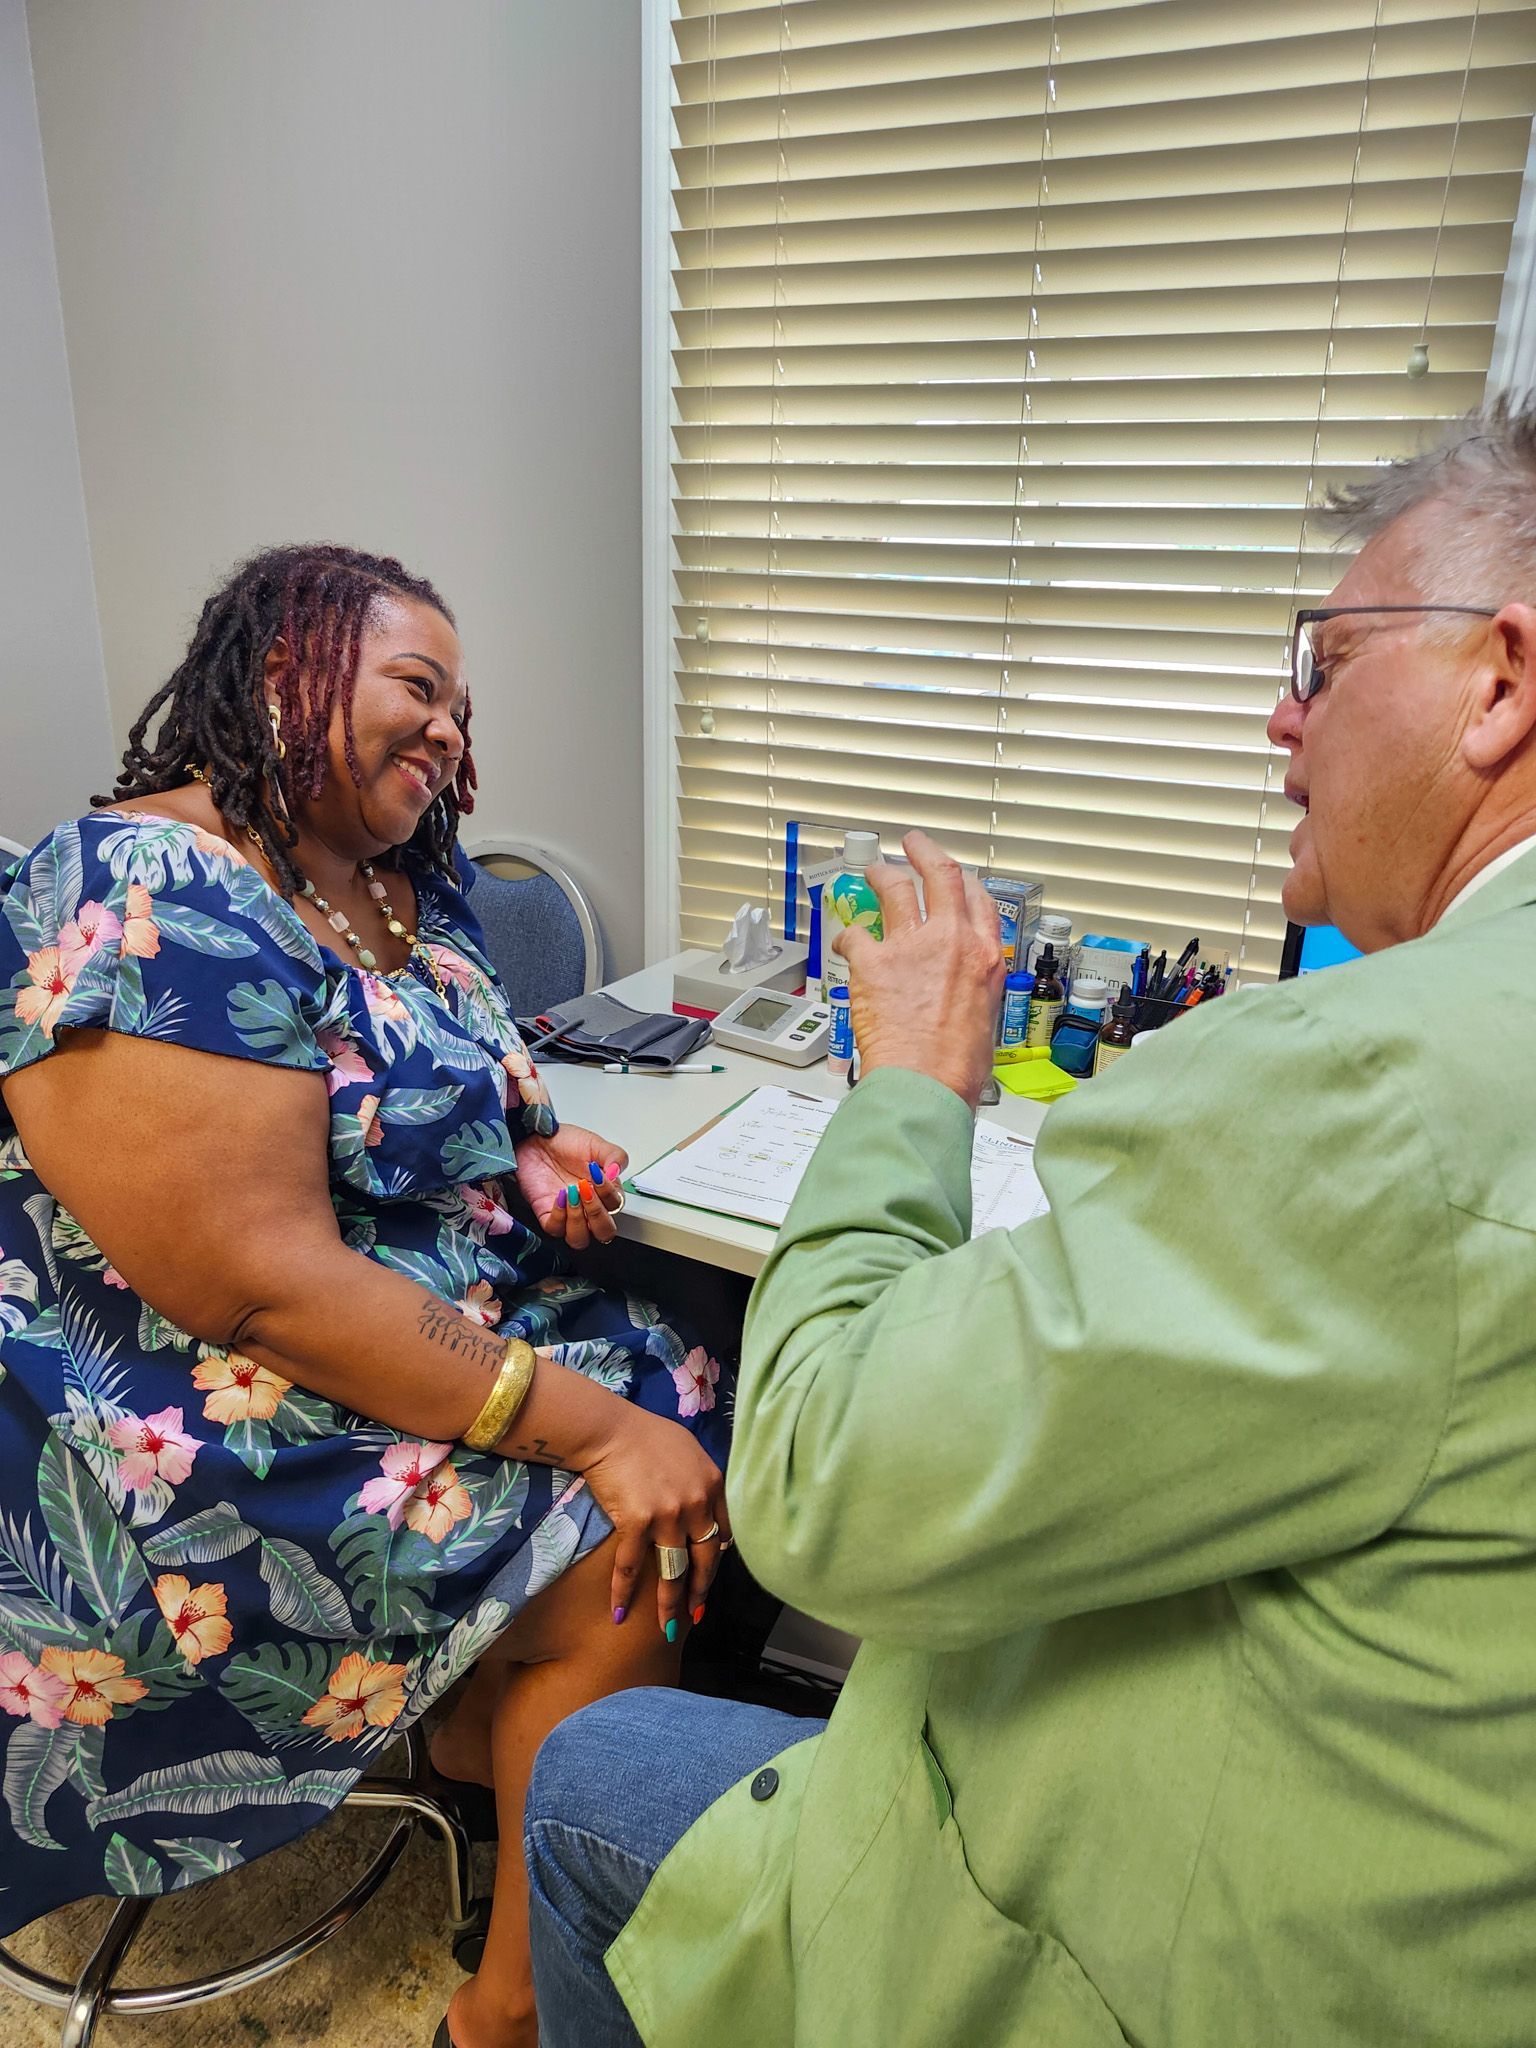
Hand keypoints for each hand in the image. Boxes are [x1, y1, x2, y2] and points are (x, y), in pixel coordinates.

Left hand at [514, 1123, 628, 1248]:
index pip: (616, 1207)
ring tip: (572, 1194)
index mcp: (604, 1193)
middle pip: (604, 1232)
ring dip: (578, 1220)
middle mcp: (588, 1207)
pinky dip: (559, 1216)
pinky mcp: (547, 1214)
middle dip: (597, 1215)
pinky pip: (555, 1229)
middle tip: (587, 1191)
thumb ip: (614, 1156)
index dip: (610, 1196)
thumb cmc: (565, 1142)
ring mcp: (568, 1214)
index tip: (600, 1176)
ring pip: (579, 1239)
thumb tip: (618, 1172)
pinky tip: (560, 1196)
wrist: (536, 1138)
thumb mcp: (595, 1143)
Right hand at [578, 1404, 731, 1638]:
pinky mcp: (638, 1523)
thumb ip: (700, 1481)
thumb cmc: (645, 1435)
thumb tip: (704, 1505)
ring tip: (666, 1628)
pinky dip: (623, 1591)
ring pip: (673, 1570)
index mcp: (713, 1485)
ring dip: (669, 1604)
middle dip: (700, 1592)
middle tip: (695, 1615)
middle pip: (705, 1559)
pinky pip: (632, 1566)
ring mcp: (669, 1515)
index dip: (718, 1559)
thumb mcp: (688, 1452)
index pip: (726, 1533)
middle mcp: (697, 1503)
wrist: (609, 1429)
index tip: (710, 1576)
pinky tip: (620, 1612)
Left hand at [831, 829, 1004, 1111]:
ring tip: (874, 872)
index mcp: (984, 956)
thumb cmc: (956, 1067)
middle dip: (924, 852)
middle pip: (940, 875)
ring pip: (895, 888)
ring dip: (882, 875)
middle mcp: (950, 941)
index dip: (964, 880)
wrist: (926, 1081)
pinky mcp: (872, 961)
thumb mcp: (984, 1018)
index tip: (954, 872)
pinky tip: (843, 943)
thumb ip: (971, 989)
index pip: (979, 900)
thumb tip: (960, 990)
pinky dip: (846, 937)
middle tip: (913, 843)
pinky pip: (854, 935)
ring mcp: (910, 946)